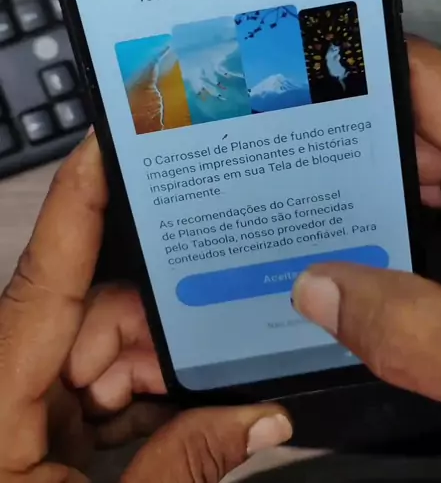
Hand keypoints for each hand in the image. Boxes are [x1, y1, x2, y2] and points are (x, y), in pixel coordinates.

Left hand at [0, 134, 291, 482]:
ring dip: (151, 372)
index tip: (111, 139)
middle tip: (216, 355)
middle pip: (90, 312)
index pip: (45, 274)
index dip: (80, 195)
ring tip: (196, 405)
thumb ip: (186, 463)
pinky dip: (135, 397)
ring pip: (97, 347)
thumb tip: (265, 419)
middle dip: (157, 330)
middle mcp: (5, 377)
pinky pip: (90, 384)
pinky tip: (174, 420)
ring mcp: (17, 400)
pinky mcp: (28, 424)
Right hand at [292, 42, 440, 417]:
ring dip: (369, 194)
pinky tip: (354, 252)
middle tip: (266, 159)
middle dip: (346, 145)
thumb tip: (316, 292)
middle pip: (419, 132)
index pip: (433, 84)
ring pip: (428, 177)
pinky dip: (400, 229)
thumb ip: (422, 335)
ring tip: (294, 206)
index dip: (361, 68)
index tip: (288, 73)